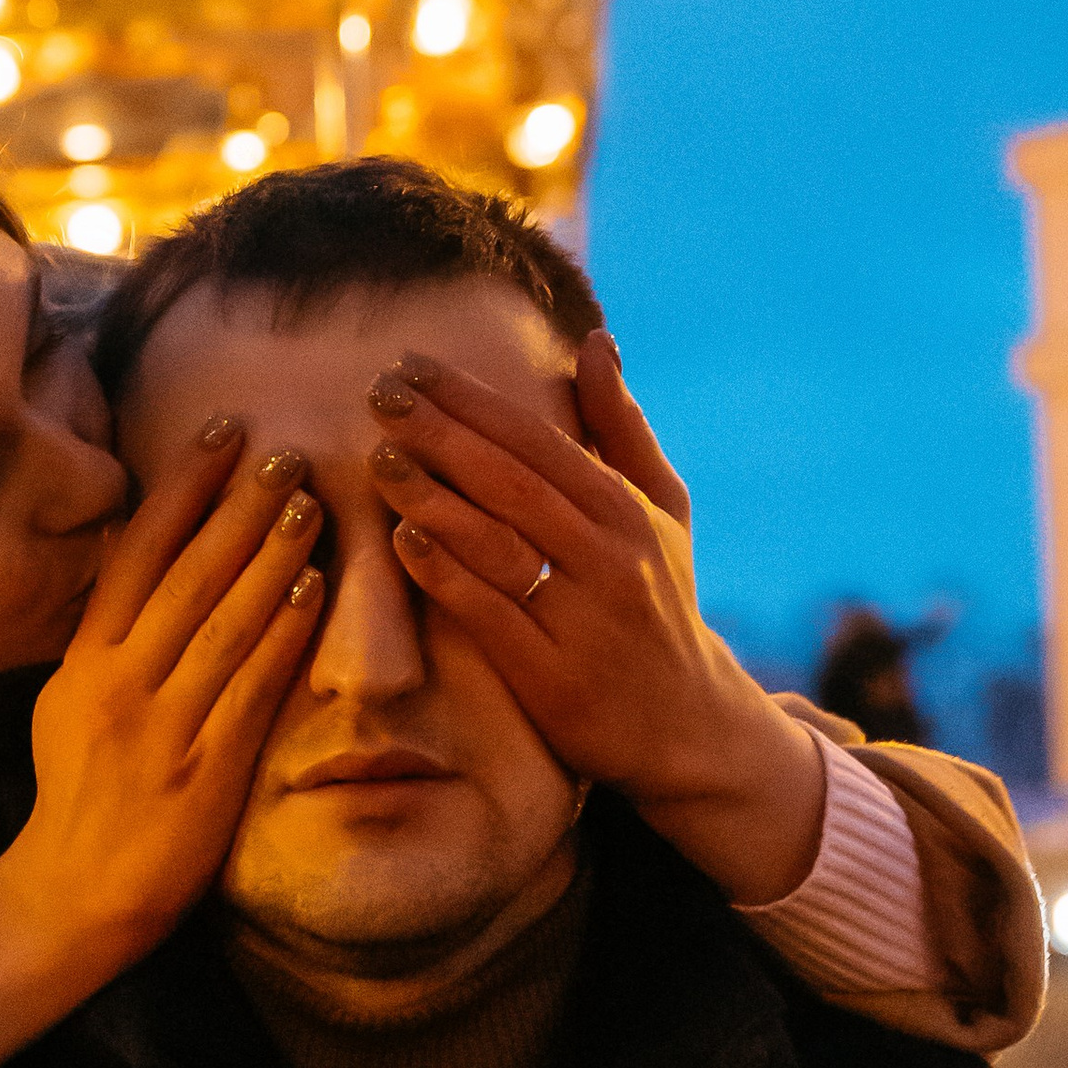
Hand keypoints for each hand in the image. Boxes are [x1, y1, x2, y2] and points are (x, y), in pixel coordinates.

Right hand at [0, 422, 324, 1067]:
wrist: (74, 895)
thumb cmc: (79, 793)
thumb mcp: (68, 701)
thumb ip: (106, 631)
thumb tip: (140, 543)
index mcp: (84, 661)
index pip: (137, 554)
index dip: (182, 489)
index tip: (221, 434)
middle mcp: (120, 684)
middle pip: (186, 577)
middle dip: (238, 508)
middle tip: (284, 451)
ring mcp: (163, 727)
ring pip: (223, 624)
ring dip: (269, 558)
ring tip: (307, 503)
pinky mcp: (206, 770)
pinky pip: (251, 689)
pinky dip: (282, 635)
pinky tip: (311, 591)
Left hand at [367, 332, 824, 906]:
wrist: (687, 726)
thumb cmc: (660, 603)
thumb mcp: (661, 512)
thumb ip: (620, 429)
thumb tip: (595, 341)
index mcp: (626, 511)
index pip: (538, 440)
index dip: (472, 399)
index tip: (412, 363)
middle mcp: (609, 558)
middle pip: (512, 483)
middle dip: (442, 433)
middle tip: (379, 392)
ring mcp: (582, 619)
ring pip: (499, 544)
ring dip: (435, 497)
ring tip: (380, 457)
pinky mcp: (553, 677)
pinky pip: (491, 615)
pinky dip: (447, 574)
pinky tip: (404, 539)